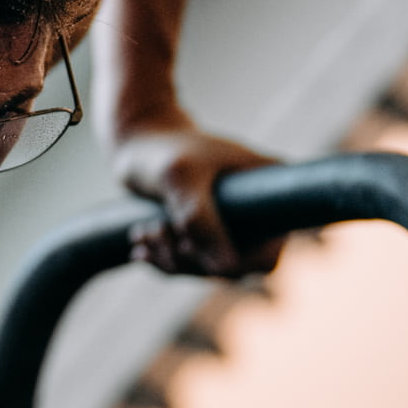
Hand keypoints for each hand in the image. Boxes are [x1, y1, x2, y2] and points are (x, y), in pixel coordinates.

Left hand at [111, 117, 282, 276]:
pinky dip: (164, 259)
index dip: (235, 264)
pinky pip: (190, 265)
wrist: (138, 139)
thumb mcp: (180, 178)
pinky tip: (141, 242)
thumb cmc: (163, 150)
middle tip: (156, 230)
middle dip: (190, 259)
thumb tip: (227, 268)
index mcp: (267, 191)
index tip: (190, 246)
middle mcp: (256, 213)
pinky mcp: (206, 234)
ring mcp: (231, 225)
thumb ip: (200, 220)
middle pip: (233, 267)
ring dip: (172, 259)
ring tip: (144, 232)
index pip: (270, 253)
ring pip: (207, 269)